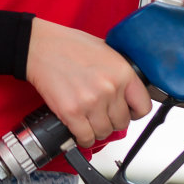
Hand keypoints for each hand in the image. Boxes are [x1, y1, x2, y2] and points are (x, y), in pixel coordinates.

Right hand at [25, 18, 152, 147]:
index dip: (134, 112)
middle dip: (111, 120)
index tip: (126, 111)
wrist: (40, 46)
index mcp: (122, 72)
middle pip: (122, 123)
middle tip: (100, 113)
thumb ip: (119, 73)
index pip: (143, 107)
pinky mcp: (72, 113)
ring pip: (104, 132)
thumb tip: (128, 93)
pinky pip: (85, 138)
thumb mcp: (105, 51)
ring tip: (88, 119)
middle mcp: (110, 88)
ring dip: (97, 129)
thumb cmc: (69, 45)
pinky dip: (83, 137)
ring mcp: (91, 102)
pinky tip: (79, 128)